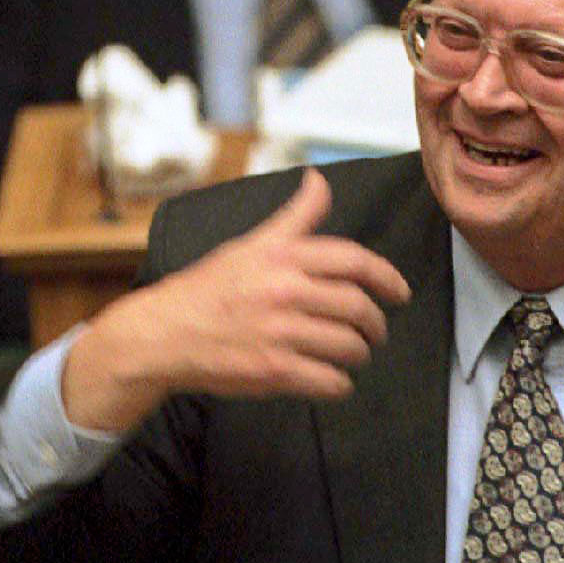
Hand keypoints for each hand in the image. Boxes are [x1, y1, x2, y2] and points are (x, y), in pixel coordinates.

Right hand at [62, 168, 410, 428]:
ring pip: (348, 345)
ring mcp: (280, 332)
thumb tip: (319, 179)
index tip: (400, 292)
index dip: (387, 277)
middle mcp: (285, 290)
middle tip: (376, 331)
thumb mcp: (253, 243)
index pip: (356, 261)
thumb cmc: (209, 288)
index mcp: (284, 256)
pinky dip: (340, 383)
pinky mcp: (273, 370)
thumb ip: (296, 217)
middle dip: (376, 323)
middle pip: (358, 307)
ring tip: (353, 353)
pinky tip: (334, 378)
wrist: (164, 334)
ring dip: (359, 352)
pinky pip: (329, 380)